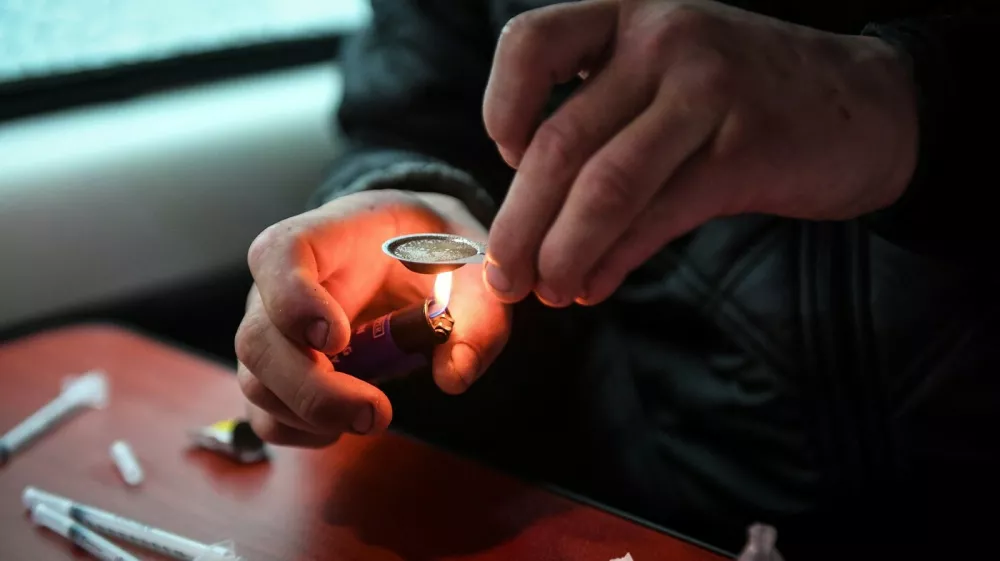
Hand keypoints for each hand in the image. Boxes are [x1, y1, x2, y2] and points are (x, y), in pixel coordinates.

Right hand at [235, 190, 510, 446]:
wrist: (419, 254)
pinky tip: (344, 428)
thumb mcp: (475, 269)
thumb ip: (478, 316)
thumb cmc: (438, 253)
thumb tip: (454, 377)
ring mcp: (273, 330)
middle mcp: (280, 284)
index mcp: (325, 238)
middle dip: (312, 388)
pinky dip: (301, 432)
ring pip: (256, 383)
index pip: (278, 255)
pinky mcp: (279, 372)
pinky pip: (265, 414)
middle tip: (374, 411)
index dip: (294, 299)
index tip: (338, 337)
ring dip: (311, 415)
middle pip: (258, 338)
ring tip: (372, 417)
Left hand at [482, 0, 917, 305]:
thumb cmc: (744, 98)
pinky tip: (595, 284)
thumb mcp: (668, 80)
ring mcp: (707, 91)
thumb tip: (528, 222)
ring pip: (605, 188)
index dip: (501, 108)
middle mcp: (663, 42)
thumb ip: (602, 124)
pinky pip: (657, 217)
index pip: (531, 45)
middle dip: (519, 224)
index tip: (506, 161)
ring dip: (562, 253)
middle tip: (503, 277)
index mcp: (629, 17)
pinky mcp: (745, 150)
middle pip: (560, 144)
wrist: (867, 106)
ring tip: (546, 292)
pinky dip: (614, 261)